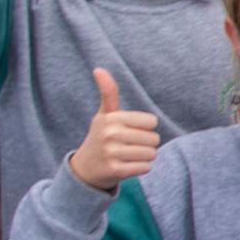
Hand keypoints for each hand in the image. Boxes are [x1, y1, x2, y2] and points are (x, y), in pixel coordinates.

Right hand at [68, 67, 160, 189]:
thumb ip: (107, 92)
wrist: (85, 168)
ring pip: (151, 154)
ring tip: (128, 155)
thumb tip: (98, 69)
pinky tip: (127, 166)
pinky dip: (141, 168)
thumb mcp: (104, 114)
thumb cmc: (101, 136)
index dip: (145, 127)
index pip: (152, 121)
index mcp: (112, 118)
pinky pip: (145, 167)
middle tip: (129, 145)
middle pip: (154, 139)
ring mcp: (112, 153)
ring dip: (145, 156)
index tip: (130, 130)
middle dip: (146, 143)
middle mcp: (110, 134)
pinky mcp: (115, 171)